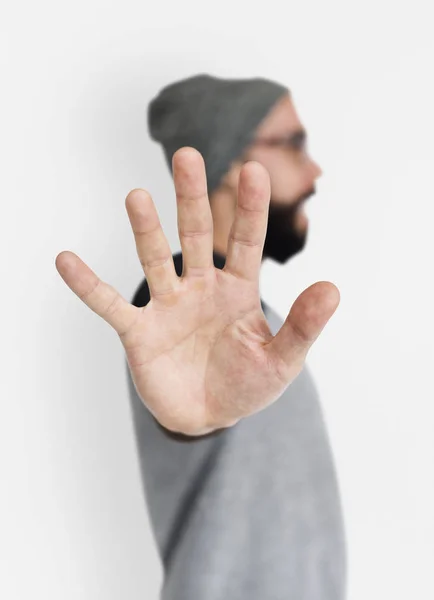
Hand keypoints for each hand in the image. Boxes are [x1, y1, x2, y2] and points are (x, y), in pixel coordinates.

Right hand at [55, 147, 339, 435]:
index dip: (249, 209)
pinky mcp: (139, 332)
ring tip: (136, 196)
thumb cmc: (248, 384)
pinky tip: (65, 260)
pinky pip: (109, 304)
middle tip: (188, 154)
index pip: (245, 242)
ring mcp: (168, 307)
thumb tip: (333, 288)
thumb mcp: (282, 361)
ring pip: (154, 260)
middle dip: (192, 197)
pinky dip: (88, 285)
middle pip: (196, 235)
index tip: (253, 170)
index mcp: (238, 290)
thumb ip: (304, 327)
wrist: (208, 415)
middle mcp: (201, 288)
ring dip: (145, 230)